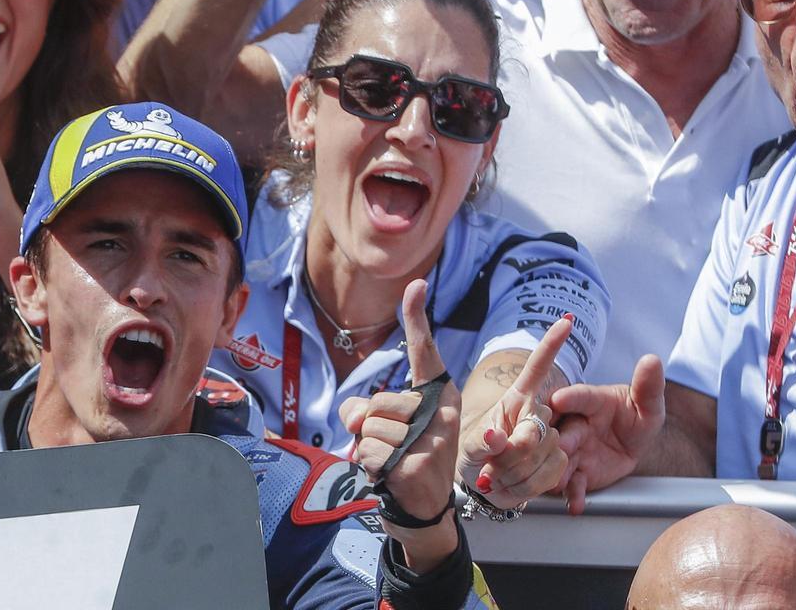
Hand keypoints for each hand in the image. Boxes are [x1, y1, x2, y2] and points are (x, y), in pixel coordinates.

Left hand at [340, 280, 459, 524]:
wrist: (424, 512)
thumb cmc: (404, 460)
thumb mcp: (387, 429)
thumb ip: (365, 412)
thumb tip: (354, 418)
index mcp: (439, 397)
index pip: (424, 352)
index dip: (416, 317)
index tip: (416, 284)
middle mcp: (442, 413)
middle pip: (377, 402)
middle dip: (369, 427)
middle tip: (392, 447)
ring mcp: (432, 440)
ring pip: (368, 429)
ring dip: (366, 449)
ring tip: (391, 462)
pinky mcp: (416, 465)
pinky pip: (366, 451)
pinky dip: (366, 466)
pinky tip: (389, 477)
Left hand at [456, 318, 570, 508]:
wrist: (482, 481)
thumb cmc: (474, 454)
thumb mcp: (470, 445)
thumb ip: (483, 442)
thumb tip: (496, 437)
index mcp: (517, 399)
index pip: (537, 367)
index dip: (551, 344)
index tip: (566, 320)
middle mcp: (537, 414)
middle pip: (532, 436)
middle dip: (506, 459)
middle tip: (488, 468)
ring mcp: (551, 438)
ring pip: (541, 459)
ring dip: (513, 476)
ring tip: (495, 478)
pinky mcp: (559, 463)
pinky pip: (549, 477)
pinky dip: (524, 489)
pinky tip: (508, 488)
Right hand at [551, 355, 665, 514]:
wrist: (632, 444)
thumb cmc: (636, 417)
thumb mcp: (648, 404)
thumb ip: (648, 385)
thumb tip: (652, 360)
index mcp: (591, 401)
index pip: (580, 397)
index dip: (570, 398)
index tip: (559, 399)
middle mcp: (576, 424)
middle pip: (564, 430)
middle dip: (558, 439)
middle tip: (556, 445)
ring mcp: (575, 449)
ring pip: (563, 459)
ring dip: (558, 470)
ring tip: (558, 480)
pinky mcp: (578, 472)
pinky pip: (574, 484)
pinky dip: (574, 495)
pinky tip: (575, 505)